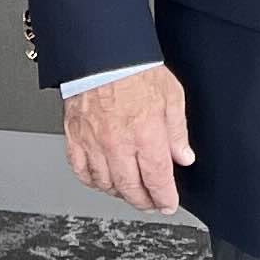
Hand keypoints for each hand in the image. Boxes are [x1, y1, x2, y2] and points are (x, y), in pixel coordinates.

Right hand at [65, 64, 195, 212]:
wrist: (102, 55)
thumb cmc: (135, 70)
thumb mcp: (172, 97)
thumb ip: (178, 132)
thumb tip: (184, 156)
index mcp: (146, 134)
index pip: (157, 179)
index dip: (164, 197)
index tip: (168, 204)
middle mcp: (118, 143)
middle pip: (131, 187)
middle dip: (144, 201)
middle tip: (151, 203)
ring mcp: (94, 143)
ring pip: (106, 184)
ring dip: (120, 193)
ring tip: (130, 192)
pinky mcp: (75, 138)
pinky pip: (81, 171)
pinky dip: (92, 181)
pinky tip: (102, 181)